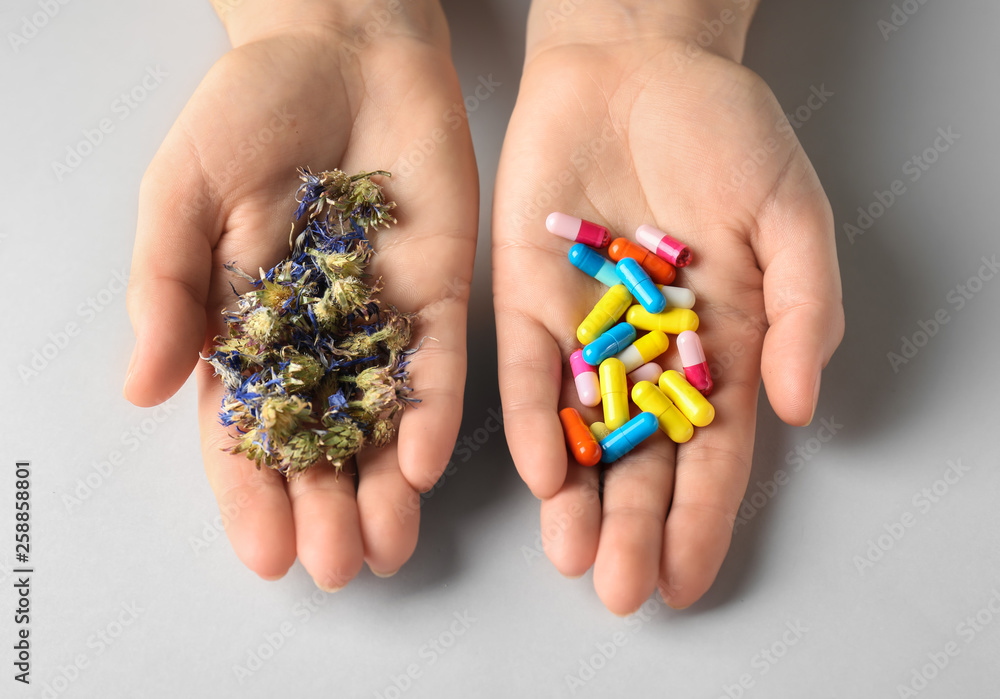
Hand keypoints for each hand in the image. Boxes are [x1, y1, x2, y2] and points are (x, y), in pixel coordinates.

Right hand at [124, 0, 477, 588]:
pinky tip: (426, 464)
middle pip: (321, 441)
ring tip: (388, 547)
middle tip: (337, 567)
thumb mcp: (183, 192)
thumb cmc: (248, 111)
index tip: (264, 552)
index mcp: (244, 326)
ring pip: (383, 420)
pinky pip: (438, 362)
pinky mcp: (439, 291)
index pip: (247, 429)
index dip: (252, 492)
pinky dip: (432, 413)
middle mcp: (316, 338)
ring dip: (384, 486)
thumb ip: (166, 286)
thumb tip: (143, 388)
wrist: (344, 49)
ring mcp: (381, 319)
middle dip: (327, 507)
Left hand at [493, 1, 842, 613]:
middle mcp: (648, 353)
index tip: (688, 577)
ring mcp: (584, 330)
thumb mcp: (791, 215)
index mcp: (721, 343)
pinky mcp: (526, 298)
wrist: (634, 64)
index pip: (714, 451)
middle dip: (635, 526)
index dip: (703, 517)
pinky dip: (535, 419)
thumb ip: (803, 310)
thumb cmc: (723, 132)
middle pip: (643, 458)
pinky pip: (528, 372)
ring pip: (580, 431)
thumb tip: (797, 406)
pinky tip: (542, 473)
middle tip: (625, 591)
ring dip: (577, 498)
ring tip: (575, 557)